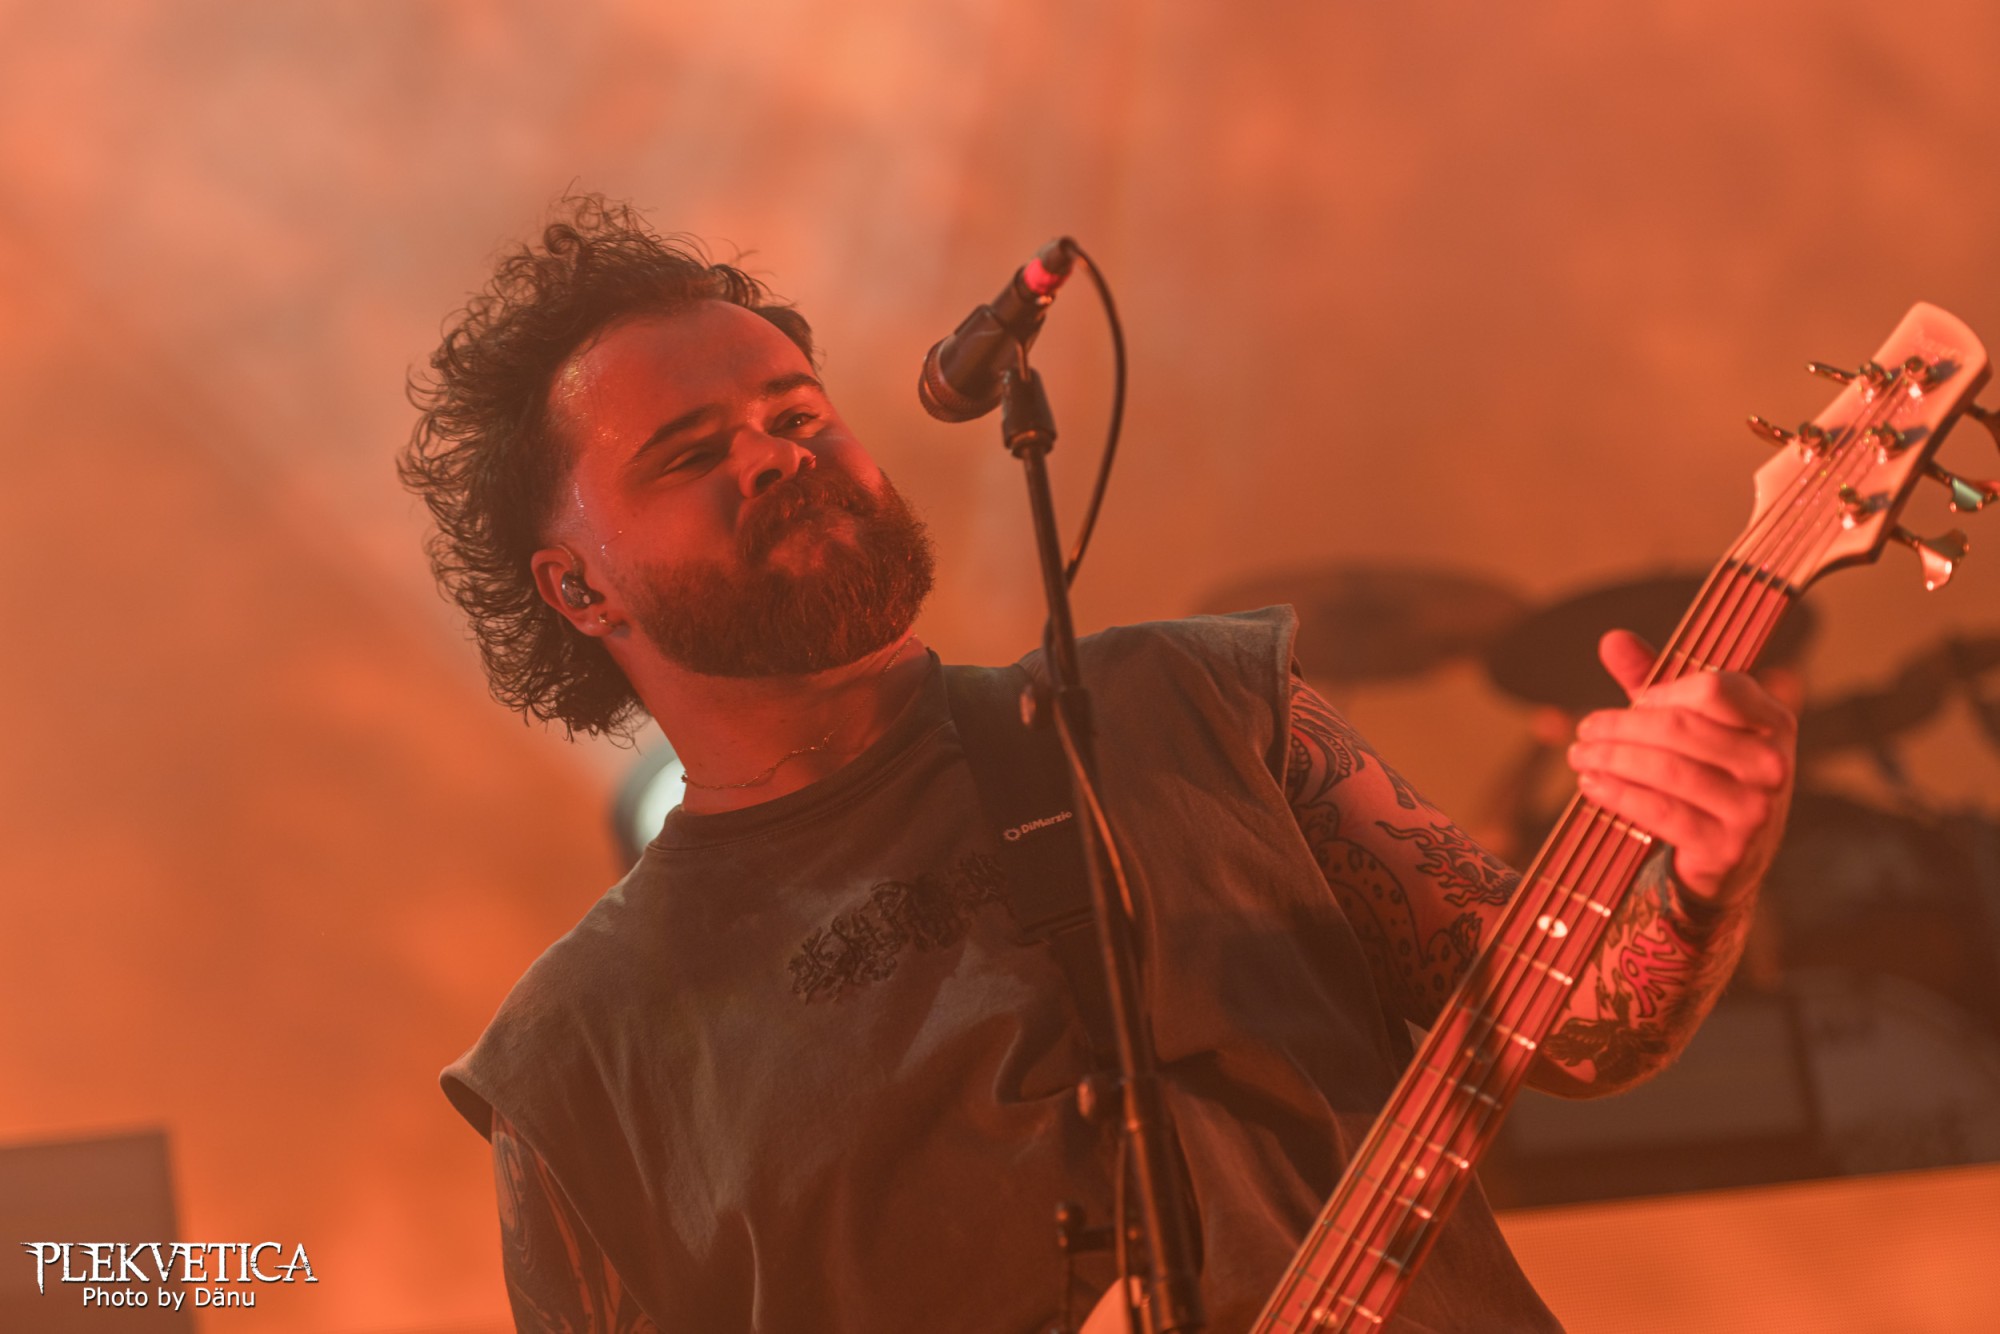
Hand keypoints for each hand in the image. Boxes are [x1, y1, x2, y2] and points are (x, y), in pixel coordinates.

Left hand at [1564, 629, 1795, 906]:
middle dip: (1620, 727)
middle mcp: (1774, 764)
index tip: (1634, 700)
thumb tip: (1612, 639)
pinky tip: (1591, 784)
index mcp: (1773, 721)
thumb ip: (1654, 684)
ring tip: (1578, 756)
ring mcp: (1756, 810)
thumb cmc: (1704, 778)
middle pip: (1680, 729)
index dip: (1665, 691)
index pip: (1716, 688)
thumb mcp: (1687, 728)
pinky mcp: (1727, 848)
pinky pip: (1660, 812)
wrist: (1728, 861)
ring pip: (1667, 770)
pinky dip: (1617, 794)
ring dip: (1610, 759)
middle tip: (1584, 731)